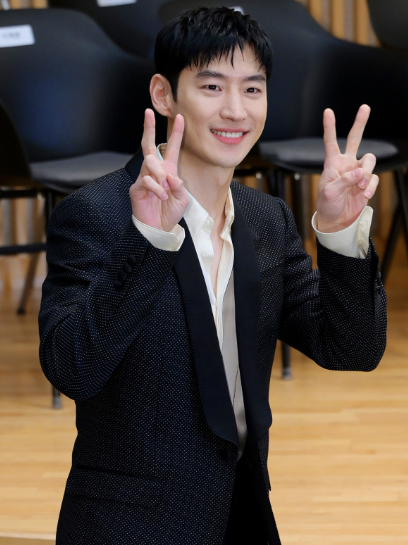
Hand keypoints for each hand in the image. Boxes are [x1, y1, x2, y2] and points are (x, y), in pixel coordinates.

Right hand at [130, 109, 188, 231]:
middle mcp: (155, 171)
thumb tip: (170, 176)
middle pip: (149, 145)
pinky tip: (161, 196)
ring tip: (166, 188)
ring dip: (160, 174)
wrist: (159, 228)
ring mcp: (144, 178)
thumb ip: (180, 186)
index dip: (176, 133)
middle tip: (148, 112)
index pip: (172, 148)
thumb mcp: (182, 199)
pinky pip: (146, 180)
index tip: (181, 117)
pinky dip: (157, 188)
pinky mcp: (137, 188)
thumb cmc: (170, 212)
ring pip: (150, 162)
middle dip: (148, 128)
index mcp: (168, 170)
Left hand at [315, 104, 378, 232]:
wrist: (337, 220)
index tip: (328, 111)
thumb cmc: (327, 205)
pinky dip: (371, 187)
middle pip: (355, 139)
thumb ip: (343, 181)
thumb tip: (360, 172)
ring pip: (369, 160)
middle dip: (360, 123)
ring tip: (361, 187)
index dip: (329, 127)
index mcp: (332, 164)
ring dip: (367, 173)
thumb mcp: (329, 193)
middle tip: (365, 107)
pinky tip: (364, 195)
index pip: (331, 142)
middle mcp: (346, 164)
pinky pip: (374, 178)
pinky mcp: (366, 183)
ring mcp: (357, 172)